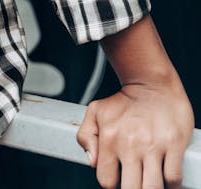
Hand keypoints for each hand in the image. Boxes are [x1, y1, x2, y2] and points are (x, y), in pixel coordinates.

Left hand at [77, 79, 193, 188]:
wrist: (153, 83)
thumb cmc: (124, 101)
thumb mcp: (96, 111)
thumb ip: (86, 136)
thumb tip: (92, 162)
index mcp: (110, 138)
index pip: (107, 181)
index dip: (113, 183)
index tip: (120, 177)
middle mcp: (130, 143)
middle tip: (136, 181)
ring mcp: (153, 144)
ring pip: (153, 188)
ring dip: (152, 188)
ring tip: (150, 180)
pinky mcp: (174, 143)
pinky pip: (174, 177)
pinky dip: (171, 183)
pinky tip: (166, 176)